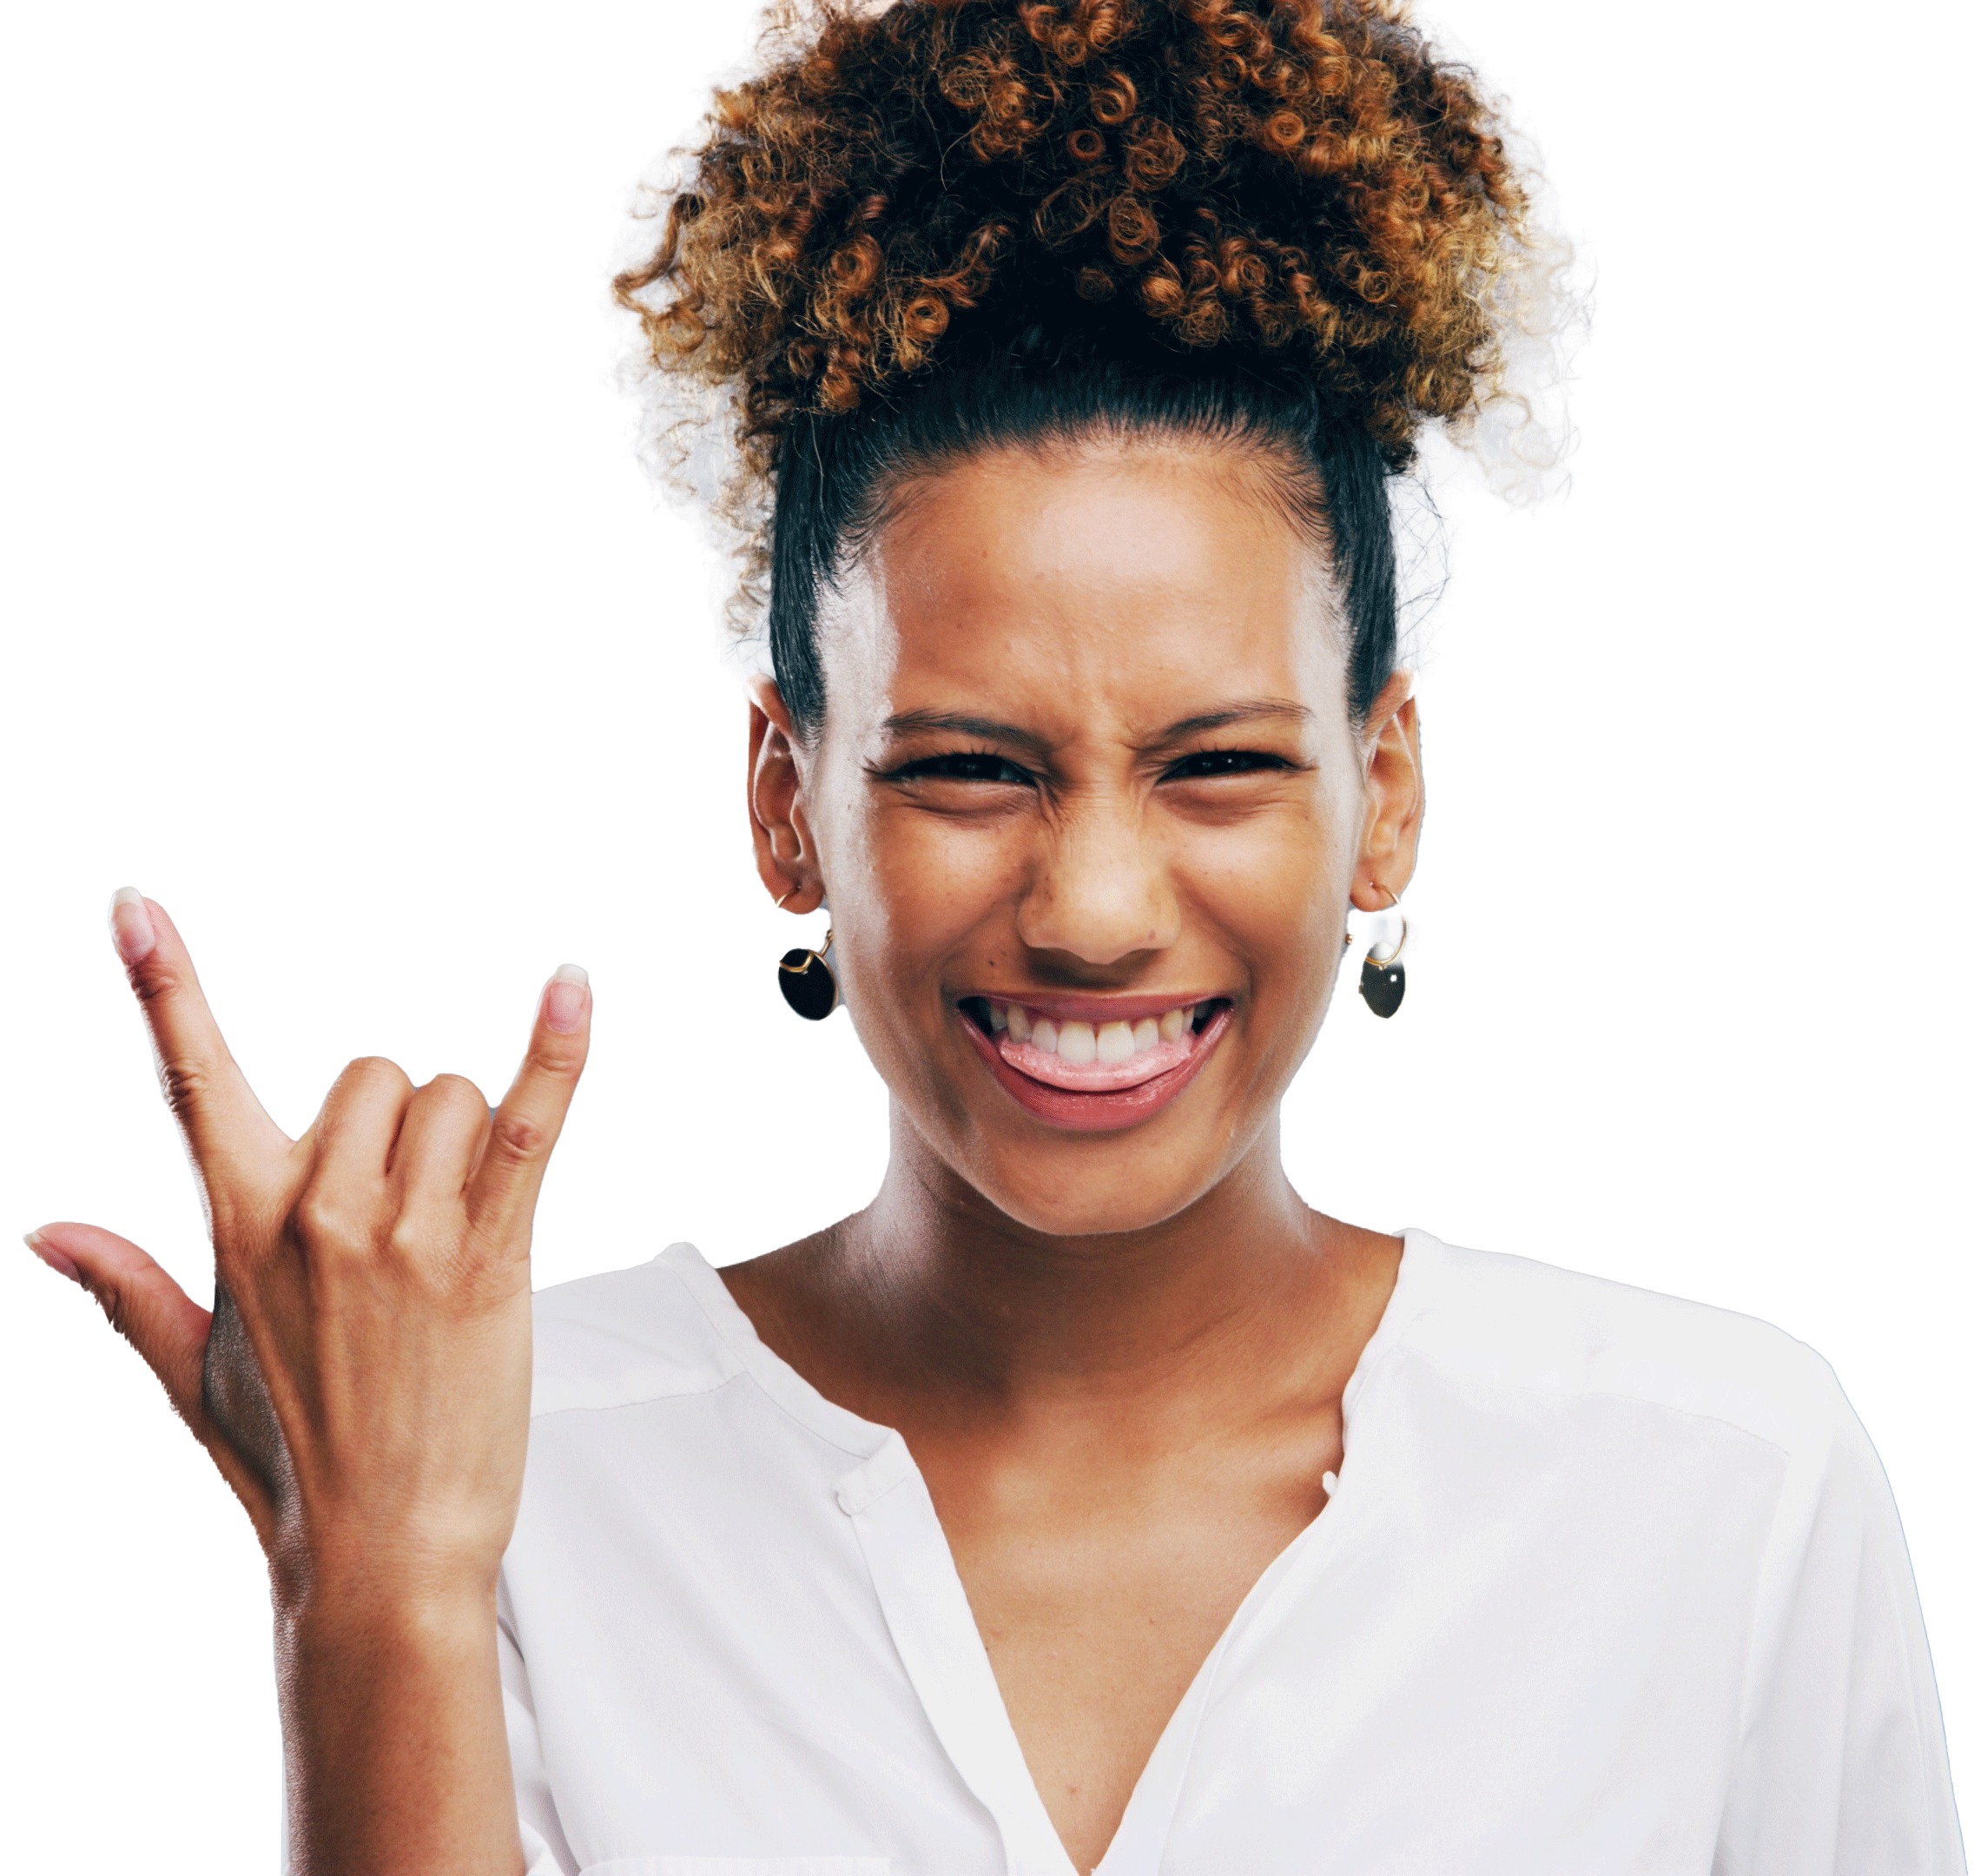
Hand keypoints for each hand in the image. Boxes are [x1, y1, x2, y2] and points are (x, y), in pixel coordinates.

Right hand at [27, 890, 590, 1607]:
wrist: (383, 1556)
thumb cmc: (290, 1464)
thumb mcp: (190, 1371)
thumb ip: (126, 1287)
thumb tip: (46, 1232)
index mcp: (239, 1226)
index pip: (190, 1079)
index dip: (162, 984)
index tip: (133, 903)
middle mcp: (314, 1213)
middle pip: (375, 1072)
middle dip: (397, 1121)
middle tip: (404, 1219)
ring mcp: (402, 1233)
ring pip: (449, 1096)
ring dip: (463, 1141)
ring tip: (452, 1240)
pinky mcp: (488, 1255)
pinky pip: (529, 1123)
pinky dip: (558, 1050)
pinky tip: (574, 985)